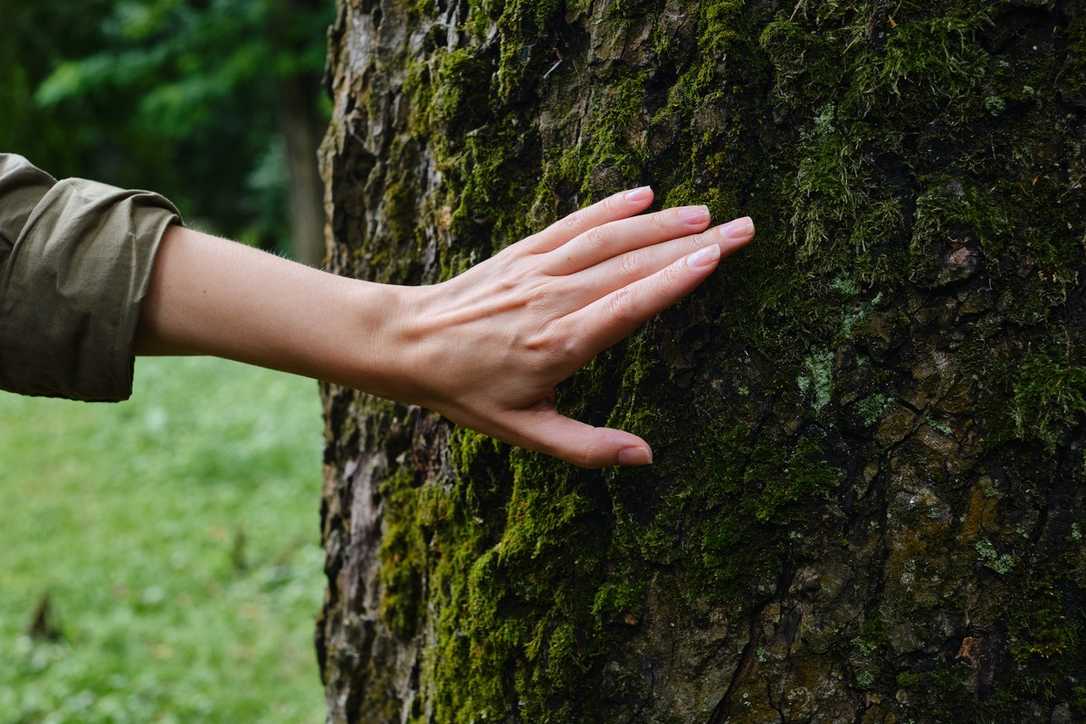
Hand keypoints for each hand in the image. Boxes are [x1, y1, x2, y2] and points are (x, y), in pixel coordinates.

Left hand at [389, 187, 754, 467]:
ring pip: (607, 239)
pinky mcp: (523, 253)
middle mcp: (554, 299)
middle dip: (691, 243)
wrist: (404, 343)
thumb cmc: (464, 392)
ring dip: (660, 222)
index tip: (717, 254)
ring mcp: (537, 270)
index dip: (675, 278)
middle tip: (745, 228)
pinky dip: (610, 208)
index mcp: (560, 344)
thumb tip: (647, 457)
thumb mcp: (524, 432)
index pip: (630, 305)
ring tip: (706, 212)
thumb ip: (587, 448)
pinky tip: (643, 195)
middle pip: (632, 264)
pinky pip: (573, 224)